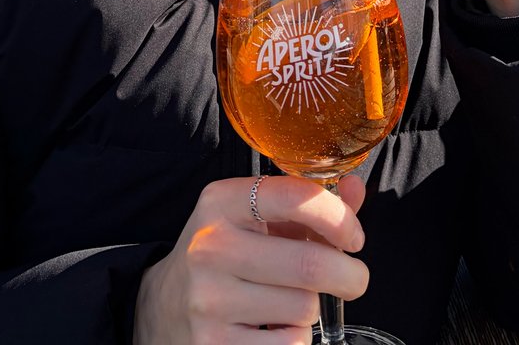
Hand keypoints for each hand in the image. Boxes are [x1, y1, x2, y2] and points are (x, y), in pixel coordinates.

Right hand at [134, 175, 366, 343]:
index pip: (295, 198)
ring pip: (304, 309)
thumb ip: (305, 204)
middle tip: (353, 278)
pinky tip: (272, 326)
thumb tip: (356, 188)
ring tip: (289, 300)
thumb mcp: (252, 217)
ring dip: (312, 307)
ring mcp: (209, 300)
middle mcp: (211, 246)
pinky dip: (295, 338)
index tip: (354, 237)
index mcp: (222, 201)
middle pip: (310, 265)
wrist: (161, 307)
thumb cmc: (223, 253)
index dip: (339, 218)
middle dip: (349, 275)